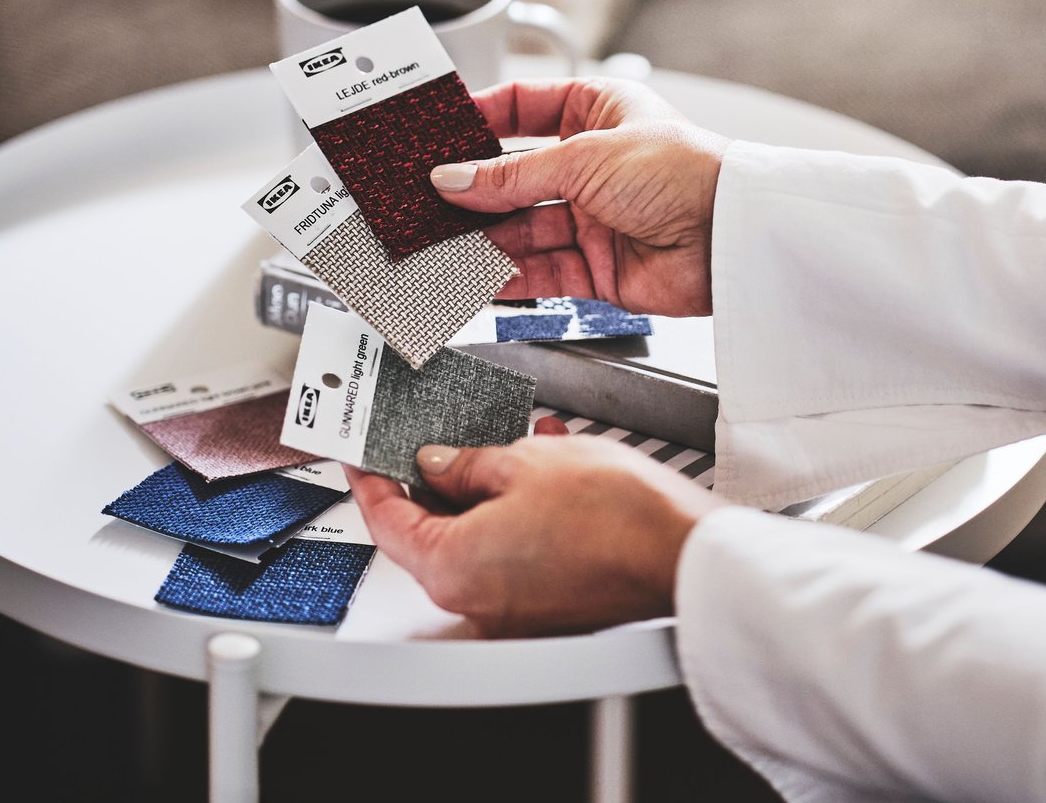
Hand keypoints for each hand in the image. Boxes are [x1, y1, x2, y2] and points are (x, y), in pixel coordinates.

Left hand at [346, 433, 719, 636]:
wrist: (680, 549)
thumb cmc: (613, 514)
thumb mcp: (524, 461)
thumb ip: (468, 462)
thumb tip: (441, 463)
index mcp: (453, 567)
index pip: (387, 523)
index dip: (372, 480)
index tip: (365, 456)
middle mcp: (476, 600)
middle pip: (430, 534)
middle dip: (436, 479)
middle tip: (436, 438)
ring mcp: (514, 607)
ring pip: (477, 537)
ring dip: (487, 486)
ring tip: (511, 442)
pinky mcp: (549, 603)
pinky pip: (513, 549)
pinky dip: (518, 508)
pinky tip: (545, 468)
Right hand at [434, 79, 728, 316]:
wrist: (731, 237)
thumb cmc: (685, 173)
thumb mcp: (584, 157)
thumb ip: (512, 176)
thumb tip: (456, 178)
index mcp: (599, 112)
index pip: (526, 107)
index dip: (482, 118)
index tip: (439, 132)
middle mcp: (595, 163)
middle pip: (517, 175)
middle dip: (474, 189)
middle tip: (428, 198)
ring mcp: (596, 216)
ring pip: (524, 228)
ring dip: (484, 237)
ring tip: (440, 243)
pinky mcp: (599, 266)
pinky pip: (542, 271)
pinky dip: (509, 276)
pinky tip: (477, 275)